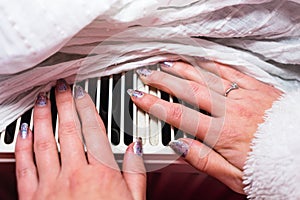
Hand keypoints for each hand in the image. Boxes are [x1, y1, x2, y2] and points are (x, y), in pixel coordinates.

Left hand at [15, 80, 145, 199]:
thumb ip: (136, 172)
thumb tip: (135, 147)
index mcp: (102, 174)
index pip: (93, 130)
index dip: (87, 107)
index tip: (82, 94)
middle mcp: (75, 175)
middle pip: (68, 130)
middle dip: (64, 104)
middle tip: (60, 87)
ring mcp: (51, 185)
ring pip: (44, 142)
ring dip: (42, 117)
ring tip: (42, 100)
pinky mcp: (33, 197)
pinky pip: (25, 165)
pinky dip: (23, 144)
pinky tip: (24, 130)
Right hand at [129, 61, 281, 193]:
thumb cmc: (270, 167)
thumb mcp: (233, 176)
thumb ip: (203, 160)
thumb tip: (178, 146)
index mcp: (222, 132)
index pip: (179, 115)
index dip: (154, 104)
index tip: (139, 97)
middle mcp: (231, 109)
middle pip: (188, 89)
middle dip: (163, 80)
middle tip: (147, 74)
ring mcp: (244, 95)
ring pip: (206, 76)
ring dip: (183, 68)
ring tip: (166, 63)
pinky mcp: (257, 88)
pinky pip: (230, 70)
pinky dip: (212, 64)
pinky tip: (200, 60)